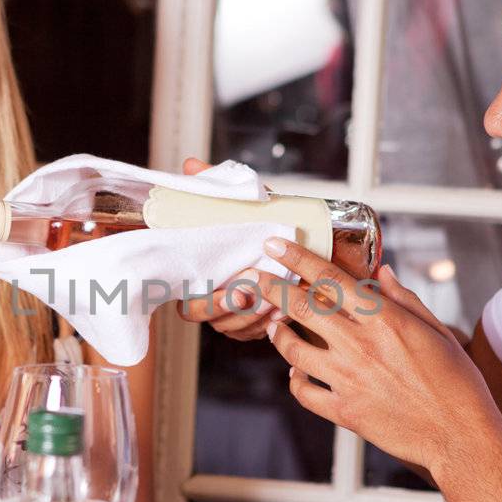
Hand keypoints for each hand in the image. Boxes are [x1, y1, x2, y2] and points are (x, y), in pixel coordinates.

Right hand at [173, 156, 281, 339]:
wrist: (312, 248)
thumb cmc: (273, 226)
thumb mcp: (250, 204)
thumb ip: (218, 187)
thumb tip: (191, 166)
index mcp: (203, 275)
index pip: (189, 304)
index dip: (206, 301)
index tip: (229, 287)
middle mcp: (214, 300)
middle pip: (209, 321)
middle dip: (231, 309)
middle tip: (253, 293)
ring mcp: (234, 317)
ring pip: (235, 330)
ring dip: (255, 316)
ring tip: (276, 299)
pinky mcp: (256, 327)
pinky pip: (257, 335)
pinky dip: (271, 325)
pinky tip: (285, 311)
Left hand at [253, 239, 501, 479]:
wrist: (461, 437)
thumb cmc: (458, 383)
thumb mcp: (438, 331)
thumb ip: (405, 300)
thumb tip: (383, 273)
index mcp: (385, 320)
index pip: (330, 278)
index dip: (297, 259)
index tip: (274, 246)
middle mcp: (361, 346)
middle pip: (301, 308)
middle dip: (273, 289)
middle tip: (257, 278)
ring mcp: (348, 380)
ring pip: (293, 349)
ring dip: (278, 333)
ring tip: (274, 324)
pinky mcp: (344, 412)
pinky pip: (304, 392)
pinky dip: (294, 379)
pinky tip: (295, 370)